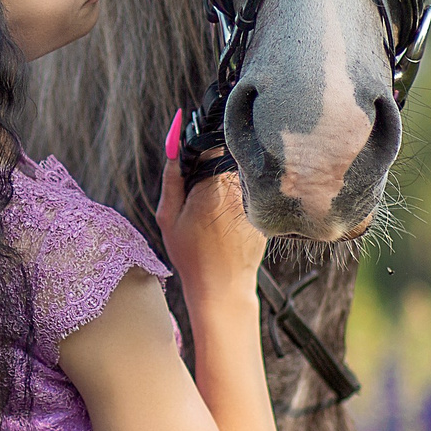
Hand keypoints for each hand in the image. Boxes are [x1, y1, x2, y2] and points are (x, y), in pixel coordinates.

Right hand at [155, 110, 267, 301]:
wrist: (222, 287)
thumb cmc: (190, 254)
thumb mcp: (168, 217)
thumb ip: (172, 179)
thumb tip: (173, 146)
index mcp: (211, 186)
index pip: (212, 144)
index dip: (202, 143)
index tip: (193, 149)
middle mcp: (237, 189)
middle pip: (225, 159)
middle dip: (211, 167)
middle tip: (198, 195)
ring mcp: (252, 201)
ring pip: (237, 178)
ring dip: (224, 185)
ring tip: (211, 215)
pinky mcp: (262, 213)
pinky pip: (248, 196)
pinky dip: (236, 203)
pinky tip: (226, 227)